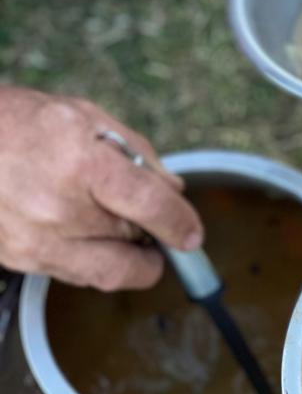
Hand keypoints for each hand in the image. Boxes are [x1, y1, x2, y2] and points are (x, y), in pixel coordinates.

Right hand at [0, 88, 202, 289]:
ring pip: (112, 271)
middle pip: (134, 241)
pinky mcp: (22, 261)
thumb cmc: (19, 123)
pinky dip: (96, 260)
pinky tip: (86, 232)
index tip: (191, 234)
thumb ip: (137, 154)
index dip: (177, 221)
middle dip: (152, 233)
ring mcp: (37, 240)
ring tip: (118, 225)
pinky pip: (79, 275)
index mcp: (80, 161)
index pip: (148, 203)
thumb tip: (173, 190)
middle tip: (149, 219)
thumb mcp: (85, 117)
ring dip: (129, 255)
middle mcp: (58, 207)